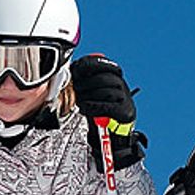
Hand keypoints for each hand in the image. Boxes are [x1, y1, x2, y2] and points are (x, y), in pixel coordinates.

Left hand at [71, 54, 146, 170]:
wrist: (115, 131)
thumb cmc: (101, 110)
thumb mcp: (93, 91)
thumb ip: (85, 80)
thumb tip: (70, 71)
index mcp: (114, 76)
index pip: (103, 64)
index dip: (87, 65)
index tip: (76, 69)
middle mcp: (122, 85)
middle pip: (102, 78)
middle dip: (85, 83)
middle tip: (76, 89)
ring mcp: (125, 98)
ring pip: (104, 91)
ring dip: (87, 96)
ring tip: (79, 101)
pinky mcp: (124, 111)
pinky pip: (106, 106)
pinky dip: (92, 107)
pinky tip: (85, 108)